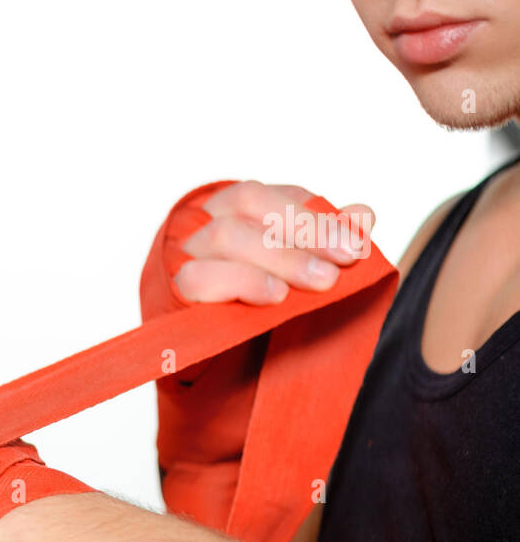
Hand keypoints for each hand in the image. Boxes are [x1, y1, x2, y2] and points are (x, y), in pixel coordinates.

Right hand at [175, 181, 372, 304]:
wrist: (209, 347)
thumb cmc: (259, 299)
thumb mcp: (298, 270)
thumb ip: (327, 242)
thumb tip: (363, 214)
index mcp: (239, 207)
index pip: (277, 195)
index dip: (317, 216)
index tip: (356, 244)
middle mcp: (209, 219)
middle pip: (249, 202)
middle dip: (304, 230)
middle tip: (343, 261)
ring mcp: (189, 252)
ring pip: (225, 235)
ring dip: (280, 256)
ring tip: (321, 281)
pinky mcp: (177, 288)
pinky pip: (199, 277)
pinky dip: (242, 281)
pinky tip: (276, 295)